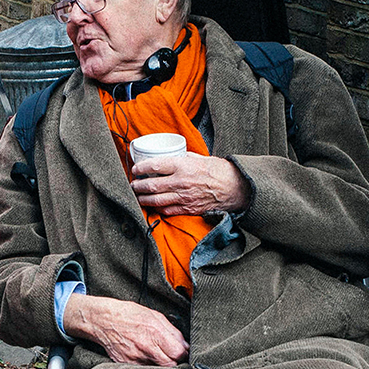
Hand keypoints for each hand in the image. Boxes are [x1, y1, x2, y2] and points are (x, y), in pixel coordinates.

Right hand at [62, 293, 188, 366]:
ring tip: (159, 356)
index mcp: (155, 333)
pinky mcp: (127, 365)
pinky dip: (149, 366)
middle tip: (174, 357)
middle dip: (176, 362)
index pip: (179, 353)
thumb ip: (172, 331)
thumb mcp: (154, 316)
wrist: (102, 321)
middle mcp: (146, 348)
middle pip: (171, 365)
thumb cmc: (128, 315)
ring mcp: (136, 359)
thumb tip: (185, 345)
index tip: (184, 352)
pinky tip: (147, 358)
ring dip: (162, 365)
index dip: (184, 354)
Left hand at [129, 152, 247, 215]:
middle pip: (151, 186)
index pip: (154, 166)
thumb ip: (183, 158)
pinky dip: (157, 208)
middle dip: (137, 186)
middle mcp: (181, 182)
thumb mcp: (200, 158)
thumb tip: (170, 157)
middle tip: (132, 185)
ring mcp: (184, 198)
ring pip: (155, 201)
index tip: (135, 169)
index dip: (140, 168)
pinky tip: (153, 205)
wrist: (236, 188)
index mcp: (183, 166)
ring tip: (137, 196)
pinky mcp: (188, 209)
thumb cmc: (220, 171)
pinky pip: (167, 211)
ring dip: (143, 199)